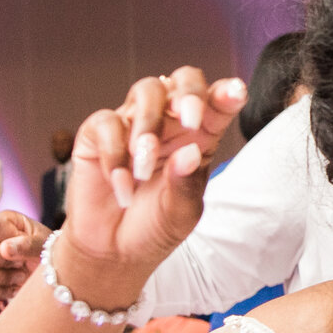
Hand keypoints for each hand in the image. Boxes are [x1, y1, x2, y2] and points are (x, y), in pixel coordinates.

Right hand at [0, 210, 50, 300]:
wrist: (46, 272)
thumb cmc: (46, 252)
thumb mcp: (44, 245)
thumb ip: (28, 245)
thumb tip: (4, 249)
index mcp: (4, 220)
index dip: (10, 240)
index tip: (25, 250)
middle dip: (2, 259)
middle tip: (21, 265)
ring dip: (2, 277)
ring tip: (21, 277)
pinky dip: (0, 290)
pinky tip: (16, 288)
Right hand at [54, 69, 248, 309]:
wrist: (113, 252)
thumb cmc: (155, 227)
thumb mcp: (180, 214)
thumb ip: (186, 184)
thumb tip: (189, 152)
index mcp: (199, 136)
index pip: (216, 103)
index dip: (226, 93)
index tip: (236, 93)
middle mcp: (169, 122)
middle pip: (182, 80)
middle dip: (189, 93)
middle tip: (191, 120)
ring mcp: (132, 123)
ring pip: (146, 91)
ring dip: (149, 126)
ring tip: (144, 169)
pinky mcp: (97, 134)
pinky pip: (107, 123)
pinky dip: (114, 155)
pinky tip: (122, 188)